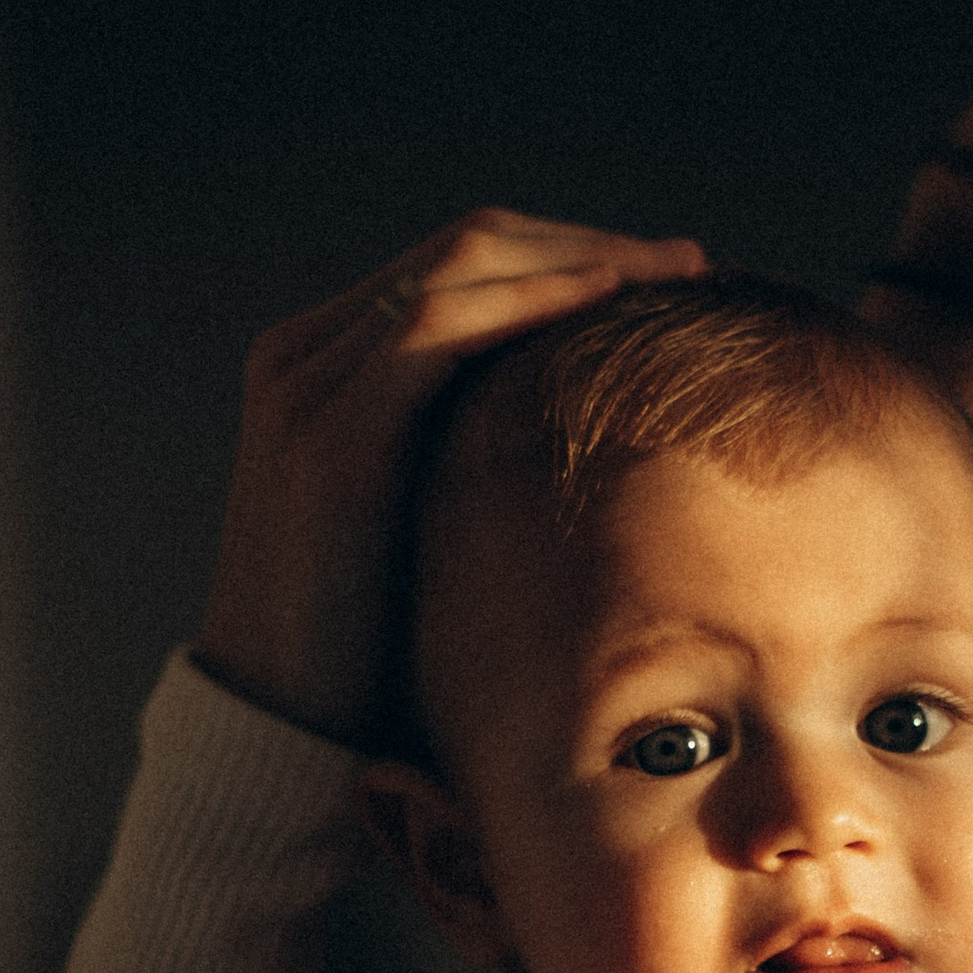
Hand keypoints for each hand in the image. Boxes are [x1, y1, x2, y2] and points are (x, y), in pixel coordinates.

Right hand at [198, 210, 706, 739]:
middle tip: (693, 262)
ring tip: (673, 272)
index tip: (667, 278)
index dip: (569, 255)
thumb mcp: (427, 529)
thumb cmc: (367, 654)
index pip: (460, 266)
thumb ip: (472, 462)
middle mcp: (304, 357)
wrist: (279, 729)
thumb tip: (594, 453)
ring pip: (460, 263)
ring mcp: (307, 385)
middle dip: (589, 243)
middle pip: (468, 245)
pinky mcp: (326, 432)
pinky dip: (528, 299)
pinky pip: (436, 325)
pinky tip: (604, 301)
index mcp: (323, 369)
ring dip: (579, 257)